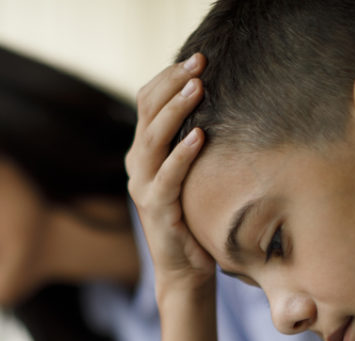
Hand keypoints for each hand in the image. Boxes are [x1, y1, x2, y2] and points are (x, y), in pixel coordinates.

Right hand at [125, 53, 215, 295]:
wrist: (185, 269)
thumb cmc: (194, 217)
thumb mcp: (191, 172)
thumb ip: (191, 142)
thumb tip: (216, 104)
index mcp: (144, 151)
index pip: (146, 102)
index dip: (167, 77)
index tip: (197, 58)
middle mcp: (138, 165)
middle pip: (147, 112)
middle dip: (172, 83)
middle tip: (198, 63)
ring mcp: (143, 186)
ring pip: (152, 139)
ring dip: (176, 111)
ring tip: (198, 88)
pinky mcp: (156, 209)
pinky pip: (167, 176)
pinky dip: (182, 154)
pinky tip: (199, 137)